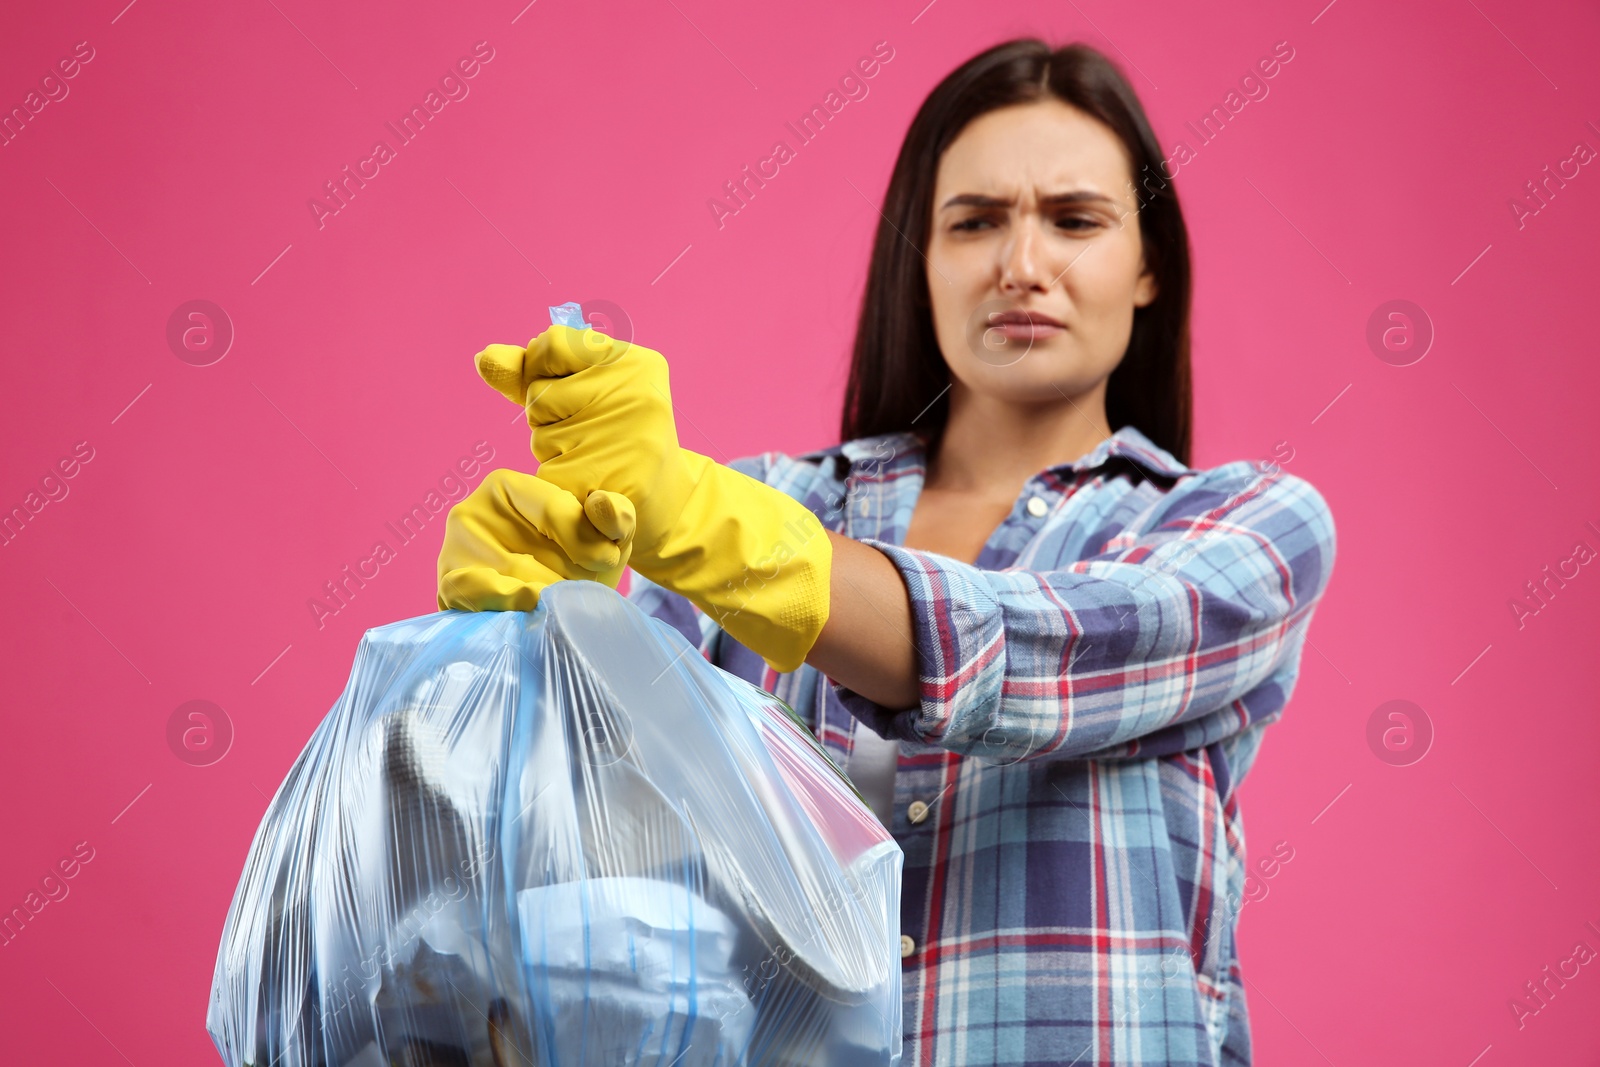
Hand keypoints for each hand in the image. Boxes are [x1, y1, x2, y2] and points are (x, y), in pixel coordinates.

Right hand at [436, 467, 634, 611]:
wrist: (558, 598)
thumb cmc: (584, 557)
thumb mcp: (609, 534)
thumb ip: (618, 515)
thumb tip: (601, 505)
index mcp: (507, 487)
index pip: (552, 510)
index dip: (587, 543)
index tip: (608, 562)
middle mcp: (471, 513)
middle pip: (528, 557)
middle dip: (567, 581)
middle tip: (586, 592)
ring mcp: (454, 553)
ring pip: (508, 585)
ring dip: (547, 603)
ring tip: (566, 607)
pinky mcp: (449, 589)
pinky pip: (474, 599)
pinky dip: (510, 608)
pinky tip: (532, 611)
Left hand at [475, 325, 692, 563]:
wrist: (664, 500)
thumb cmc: (617, 434)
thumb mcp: (586, 389)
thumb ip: (532, 371)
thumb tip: (483, 359)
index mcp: (635, 361)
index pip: (552, 343)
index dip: (540, 366)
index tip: (561, 382)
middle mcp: (635, 394)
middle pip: (539, 393)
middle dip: (548, 415)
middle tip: (590, 430)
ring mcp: (624, 439)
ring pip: (540, 435)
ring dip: (553, 450)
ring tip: (594, 457)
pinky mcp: (607, 481)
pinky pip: (547, 472)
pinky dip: (559, 482)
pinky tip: (589, 485)